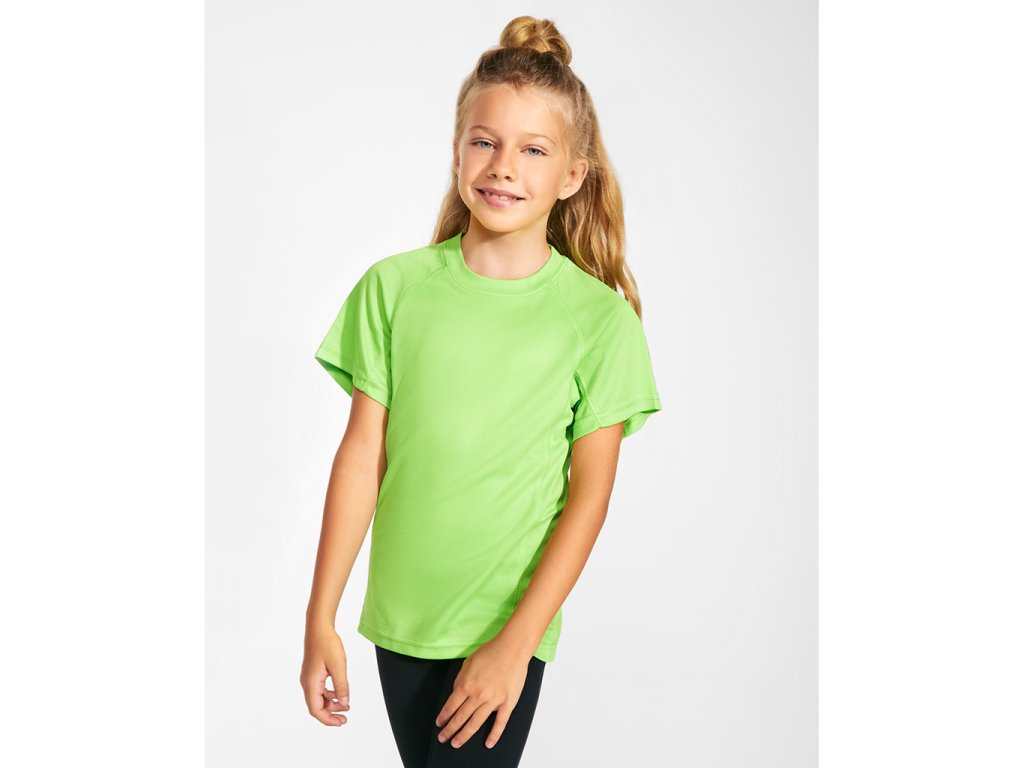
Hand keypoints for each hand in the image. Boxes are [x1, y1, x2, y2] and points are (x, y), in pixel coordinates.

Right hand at [300, 623, 351, 726]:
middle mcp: (307, 682)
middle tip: (345, 718)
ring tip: (345, 705)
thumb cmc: (327, 644)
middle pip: (316, 706)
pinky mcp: (312, 673)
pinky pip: (319, 689)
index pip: (316, 710)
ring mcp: (309, 678)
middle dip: (330, 714)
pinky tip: (339, 693)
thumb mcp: (339, 666)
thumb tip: (343, 703)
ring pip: (318, 698)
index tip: (341, 722)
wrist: (319, 627)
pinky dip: (329, 694)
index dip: (328, 719)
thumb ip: (341, 686)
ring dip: (331, 704)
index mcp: (311, 683)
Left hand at [435, 635, 532, 749]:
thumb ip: (460, 680)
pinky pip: (500, 723)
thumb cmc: (490, 652)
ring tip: (457, 743)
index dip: (443, 717)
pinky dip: (494, 735)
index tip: (439, 724)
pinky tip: (488, 743)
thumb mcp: (467, 663)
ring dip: (464, 735)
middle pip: (460, 718)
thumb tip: (456, 693)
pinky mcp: (507, 703)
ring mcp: (493, 700)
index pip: (450, 707)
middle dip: (450, 730)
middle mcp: (478, 695)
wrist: (512, 648)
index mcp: (466, 685)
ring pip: (476, 723)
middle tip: (443, 738)